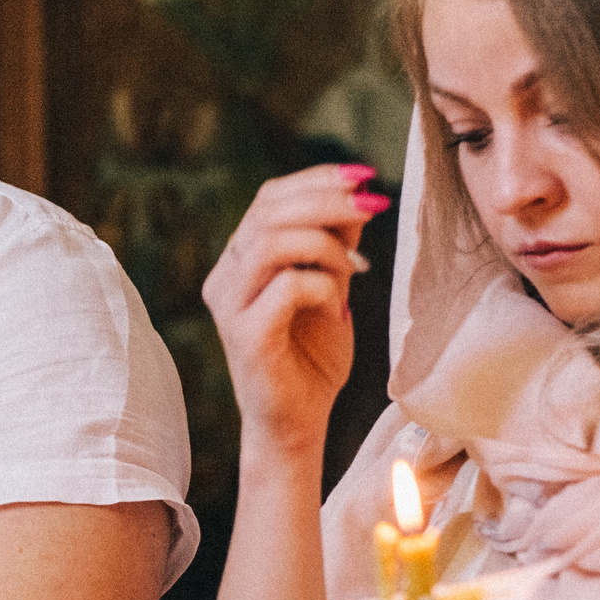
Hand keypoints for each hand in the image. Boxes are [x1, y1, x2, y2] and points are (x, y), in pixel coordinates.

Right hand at [201, 165, 384, 454]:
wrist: (298, 422)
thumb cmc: (312, 357)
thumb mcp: (331, 287)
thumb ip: (334, 244)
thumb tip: (359, 195)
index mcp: (240, 260)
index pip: (270, 198)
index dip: (316, 180)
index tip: (364, 177)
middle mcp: (225, 277)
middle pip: (269, 211)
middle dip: (328, 201)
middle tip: (374, 205)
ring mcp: (229, 306)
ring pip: (271, 242)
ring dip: (327, 246)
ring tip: (355, 270)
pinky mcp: (244, 336)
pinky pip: (286, 287)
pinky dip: (323, 286)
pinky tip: (337, 309)